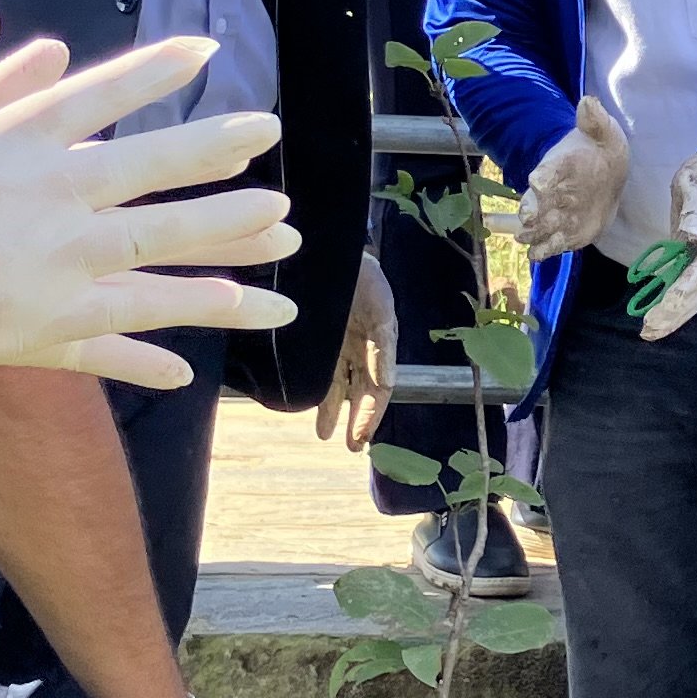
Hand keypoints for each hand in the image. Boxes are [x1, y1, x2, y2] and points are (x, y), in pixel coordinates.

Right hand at [0, 7, 297, 392]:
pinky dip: (152, 352)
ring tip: (285, 242)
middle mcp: (52, 202)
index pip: (101, 95)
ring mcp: (57, 271)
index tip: (208, 51)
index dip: (156, 71)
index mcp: (10, 143)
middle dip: (219, 153)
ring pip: (162, 257)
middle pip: (155, 171)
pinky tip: (192, 365)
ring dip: (228, 248)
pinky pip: (114, 341)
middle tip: (270, 138)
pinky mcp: (43, 331)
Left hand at [317, 256, 393, 447]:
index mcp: (380, 344)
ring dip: (333, 410)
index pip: (378, 389)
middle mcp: (360, 348)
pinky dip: (318, 389)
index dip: (370, 415)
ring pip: (339, 384)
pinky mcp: (317, 340)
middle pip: (360, 391)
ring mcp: (338, 345)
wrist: (332, 250)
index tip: (360, 438)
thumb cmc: (363, 276)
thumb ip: (383, 345)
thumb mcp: (379, 309)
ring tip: (323, 434)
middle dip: (357, 420)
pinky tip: (308, 405)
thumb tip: (388, 382)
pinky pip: (320, 370)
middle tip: (351, 447)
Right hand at [513, 97, 631, 258]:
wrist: (607, 174)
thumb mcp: (603, 132)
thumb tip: (589, 102)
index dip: (540, 179)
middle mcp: (550, 193)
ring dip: (535, 235)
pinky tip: (541, 254)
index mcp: (557, 167)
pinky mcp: (566, 232)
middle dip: (530, 212)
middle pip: (533, 204)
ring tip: (531, 244)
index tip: (536, 183)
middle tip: (528, 221)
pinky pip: (552, 244)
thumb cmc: (601, 149)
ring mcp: (556, 214)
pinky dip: (546, 250)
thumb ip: (595, 120)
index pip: (545, 173)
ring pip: (539, 228)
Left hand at [637, 149, 696, 340]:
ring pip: (694, 296)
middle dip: (677, 310)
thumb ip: (696, 213)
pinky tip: (655, 319)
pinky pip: (685, 288)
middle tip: (652, 327)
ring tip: (650, 332)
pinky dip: (671, 304)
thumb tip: (691, 239)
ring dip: (673, 315)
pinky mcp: (696, 263)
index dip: (688, 286)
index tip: (670, 302)